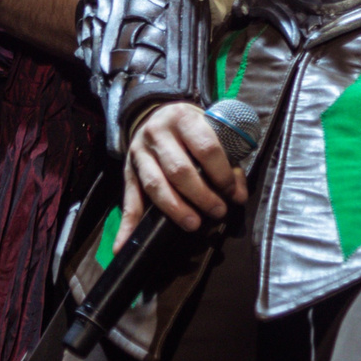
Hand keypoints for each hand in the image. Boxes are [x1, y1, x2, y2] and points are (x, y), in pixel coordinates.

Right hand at [115, 100, 249, 247]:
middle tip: (218, 211)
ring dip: (175, 209)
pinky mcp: (128, 171)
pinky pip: (128, 200)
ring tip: (193, 224)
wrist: (156, 115)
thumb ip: (227, 161)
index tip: (233, 194)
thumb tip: (238, 195)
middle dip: (201, 195)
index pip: (206, 148)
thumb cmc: (191, 127)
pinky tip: (122, 245)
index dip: (222, 174)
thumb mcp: (211, 131)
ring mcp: (139, 153)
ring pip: (155, 185)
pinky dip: (127, 226)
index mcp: (183, 118)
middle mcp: (157, 133)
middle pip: (179, 170)